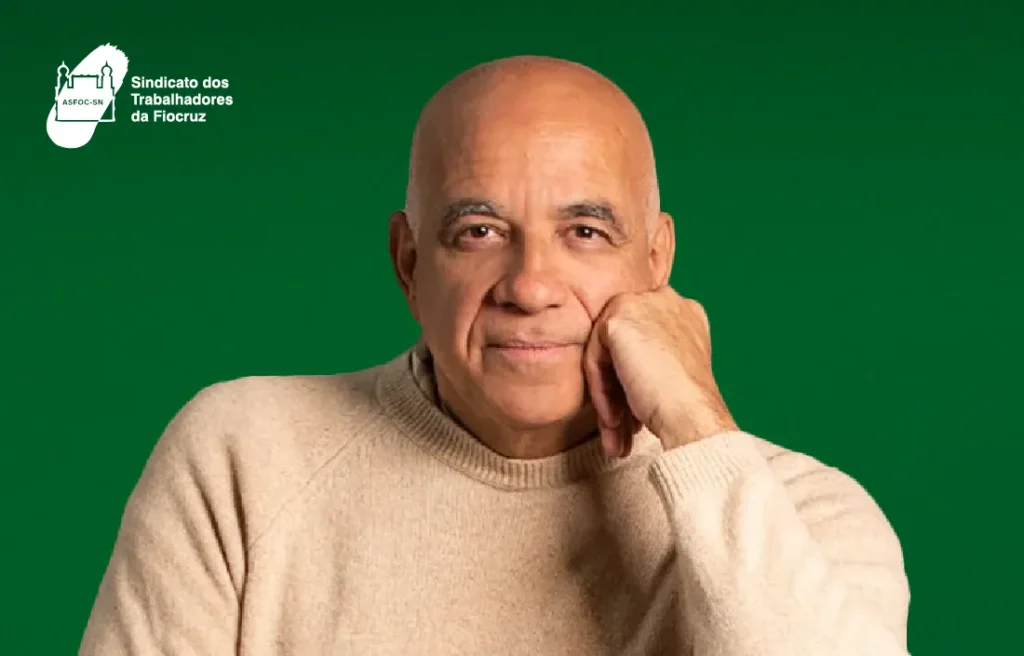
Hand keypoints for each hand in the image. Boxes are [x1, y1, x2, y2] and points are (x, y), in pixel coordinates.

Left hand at [583, 285, 737, 457]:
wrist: (692, 412)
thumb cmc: (688, 403)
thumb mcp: (673, 370)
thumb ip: (650, 357)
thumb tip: (618, 373)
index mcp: (684, 311)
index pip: (643, 338)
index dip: (635, 376)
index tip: (634, 413)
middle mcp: (664, 300)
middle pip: (623, 346)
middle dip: (619, 393)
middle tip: (622, 428)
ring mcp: (642, 304)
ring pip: (607, 355)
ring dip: (610, 400)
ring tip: (617, 437)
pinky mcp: (619, 318)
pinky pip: (596, 358)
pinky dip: (601, 392)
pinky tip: (614, 421)